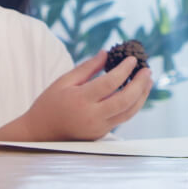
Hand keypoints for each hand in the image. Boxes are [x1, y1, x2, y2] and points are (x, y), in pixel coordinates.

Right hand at [22, 50, 152, 140]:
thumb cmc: (49, 104)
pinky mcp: (101, 134)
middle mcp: (92, 116)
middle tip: (147, 70)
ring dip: (141, 96)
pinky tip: (134, 94)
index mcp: (81, 100)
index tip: (132, 59)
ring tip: (147, 82)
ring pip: (129, 113)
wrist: (40, 132)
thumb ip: (86, 68)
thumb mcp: (63, 82)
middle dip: (140, 84)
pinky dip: (131, 105)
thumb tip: (106, 53)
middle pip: (125, 100)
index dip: (124, 70)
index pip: (110, 83)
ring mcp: (99, 128)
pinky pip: (121, 118)